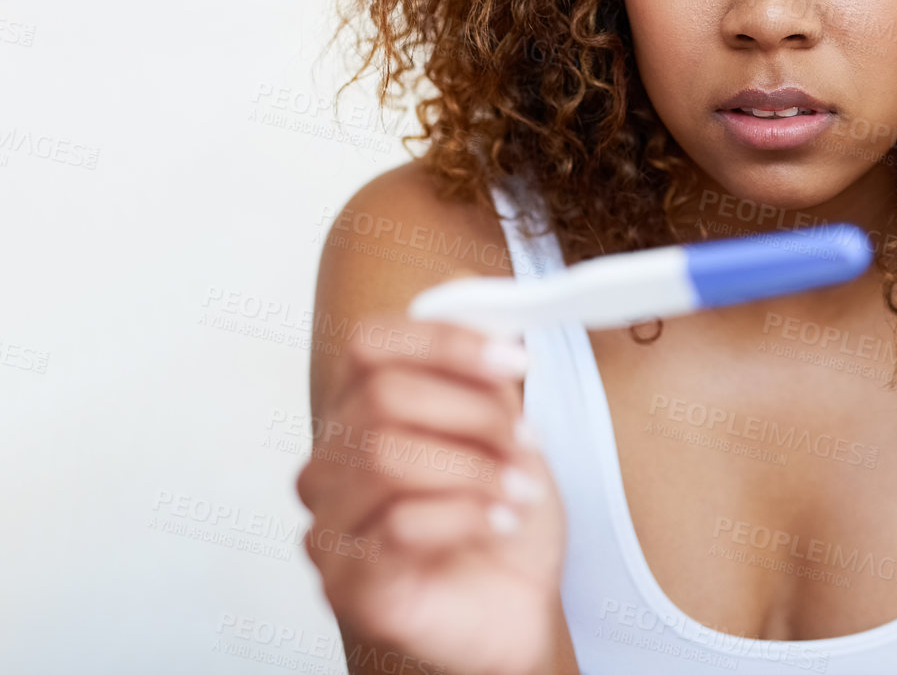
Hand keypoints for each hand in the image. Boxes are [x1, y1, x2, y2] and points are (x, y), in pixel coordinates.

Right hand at [297, 316, 565, 674]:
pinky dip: (465, 514)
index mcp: (360, 415)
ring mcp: (331, 527)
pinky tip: (499, 522)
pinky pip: (397, 525)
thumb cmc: (501, 524)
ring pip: (385, 457)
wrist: (516, 612)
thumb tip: (499, 325)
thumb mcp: (507, 436)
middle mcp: (331, 466)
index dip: (445, 342)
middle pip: (382, 397)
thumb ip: (489, 381)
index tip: (515, 359)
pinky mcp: (348, 584)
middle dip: (473, 412)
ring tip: (520, 488)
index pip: (370, 346)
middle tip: (524, 439)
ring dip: (475, 468)